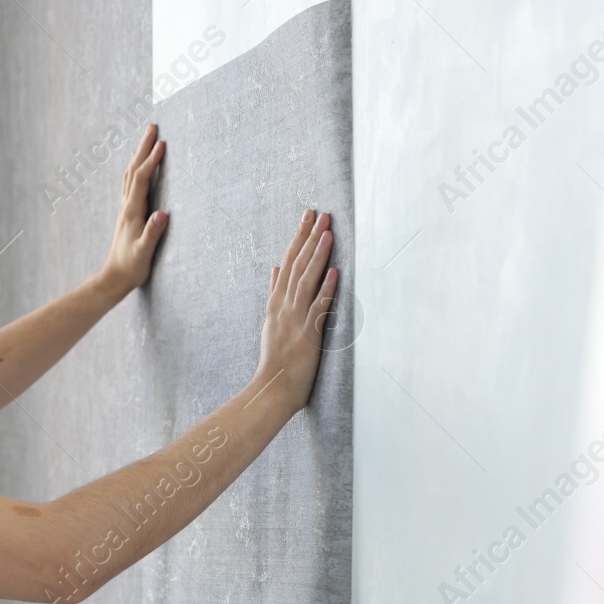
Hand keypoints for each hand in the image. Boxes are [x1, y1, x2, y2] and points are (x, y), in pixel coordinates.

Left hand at [95, 124, 169, 298]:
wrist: (115, 277)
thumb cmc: (131, 267)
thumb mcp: (144, 252)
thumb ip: (153, 233)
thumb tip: (162, 214)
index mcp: (132, 211)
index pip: (142, 179)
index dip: (152, 161)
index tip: (162, 144)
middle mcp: (126, 205)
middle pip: (134, 169)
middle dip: (144, 147)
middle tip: (153, 126)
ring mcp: (126, 208)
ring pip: (131, 174)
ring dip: (139, 154)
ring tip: (147, 138)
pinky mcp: (128, 213)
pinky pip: (131, 183)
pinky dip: (135, 168)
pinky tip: (137, 165)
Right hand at [256, 209, 337, 410]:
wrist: (271, 389)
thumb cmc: (275, 359)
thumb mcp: (270, 321)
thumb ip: (274, 293)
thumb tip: (276, 267)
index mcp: (276, 303)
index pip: (288, 262)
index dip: (298, 237)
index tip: (307, 216)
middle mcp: (284, 307)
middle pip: (297, 265)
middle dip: (309, 237)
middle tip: (320, 213)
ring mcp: (294, 320)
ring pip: (306, 281)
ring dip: (317, 256)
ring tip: (328, 233)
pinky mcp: (307, 335)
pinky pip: (317, 308)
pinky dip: (325, 290)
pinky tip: (334, 272)